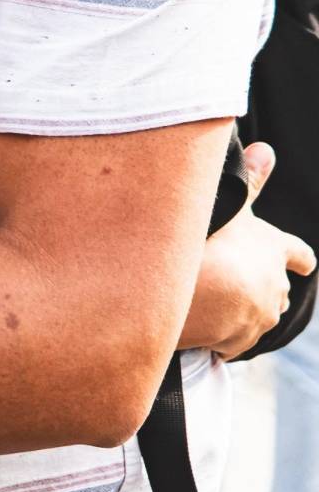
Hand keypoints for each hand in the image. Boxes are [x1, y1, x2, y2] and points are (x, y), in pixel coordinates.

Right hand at [179, 142, 315, 358]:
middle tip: (241, 278)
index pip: (298, 253)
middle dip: (265, 285)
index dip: (299, 257)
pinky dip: (224, 333)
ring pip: (259, 316)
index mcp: (273, 251)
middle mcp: (274, 287)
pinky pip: (235, 339)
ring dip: (244, 309)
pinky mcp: (238, 341)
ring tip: (219, 302)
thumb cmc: (209, 241)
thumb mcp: (229, 205)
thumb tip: (266, 150)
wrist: (187, 293)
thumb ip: (249, 181)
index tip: (303, 263)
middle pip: (279, 289)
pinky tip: (206, 326)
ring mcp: (258, 317)